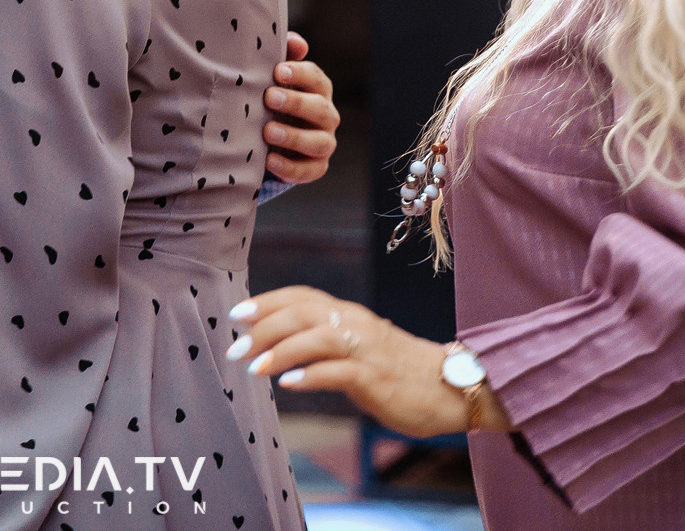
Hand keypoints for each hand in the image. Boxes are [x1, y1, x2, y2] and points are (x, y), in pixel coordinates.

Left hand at [225, 287, 509, 436]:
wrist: (449, 387)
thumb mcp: (358, 349)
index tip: (237, 313)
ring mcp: (366, 349)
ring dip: (281, 350)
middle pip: (303, 312)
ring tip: (254, 367)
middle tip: (235, 347)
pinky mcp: (376, 377)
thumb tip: (280, 345)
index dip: (268, 301)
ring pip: (317, 338)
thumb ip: (325, 343)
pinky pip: (338, 372)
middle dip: (264, 327)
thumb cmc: (399, 371)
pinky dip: (310, 375)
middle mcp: (355, 323)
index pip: (302, 296)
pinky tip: (288, 383)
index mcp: (349, 314)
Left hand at [262, 33, 337, 183]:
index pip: (315, 78)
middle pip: (320, 109)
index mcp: (318, 90)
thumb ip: (285, 56)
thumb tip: (296, 42)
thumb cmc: (274, 96)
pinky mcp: (315, 167)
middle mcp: (326, 115)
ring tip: (267, 131)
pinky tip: (269, 160)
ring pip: (318, 142)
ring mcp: (324, 142)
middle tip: (269, 98)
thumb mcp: (276, 77)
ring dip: (294, 137)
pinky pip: (309, 170)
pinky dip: (290, 168)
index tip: (277, 71)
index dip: (299, 74)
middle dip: (296, 103)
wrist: (272, 133)